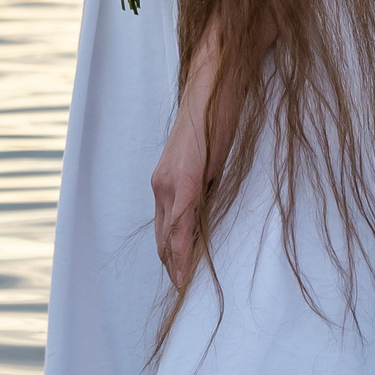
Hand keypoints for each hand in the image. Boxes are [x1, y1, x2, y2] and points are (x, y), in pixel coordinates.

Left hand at [150, 93, 208, 289]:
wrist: (212, 81)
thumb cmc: (213, 117)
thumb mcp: (208, 161)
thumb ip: (204, 187)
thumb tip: (209, 211)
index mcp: (166, 181)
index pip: (166, 229)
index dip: (173, 256)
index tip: (181, 280)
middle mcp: (161, 184)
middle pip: (164, 238)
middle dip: (174, 266)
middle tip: (185, 292)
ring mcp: (169, 182)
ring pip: (170, 236)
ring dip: (177, 264)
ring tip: (186, 289)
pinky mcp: (184, 178)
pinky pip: (181, 222)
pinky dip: (183, 248)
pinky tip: (186, 267)